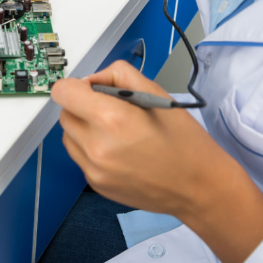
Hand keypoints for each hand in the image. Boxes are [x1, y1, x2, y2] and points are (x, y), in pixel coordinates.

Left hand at [52, 60, 262, 262]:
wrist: (200, 187)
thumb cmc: (183, 139)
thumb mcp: (155, 91)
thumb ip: (117, 75)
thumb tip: (92, 80)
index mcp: (111, 118)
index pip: (62, 92)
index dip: (76, 86)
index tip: (92, 90)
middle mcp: (96, 146)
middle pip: (64, 113)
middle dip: (81, 106)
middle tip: (110, 109)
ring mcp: (94, 169)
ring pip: (69, 136)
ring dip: (84, 128)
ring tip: (115, 131)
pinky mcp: (96, 185)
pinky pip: (80, 157)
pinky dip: (91, 149)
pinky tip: (119, 151)